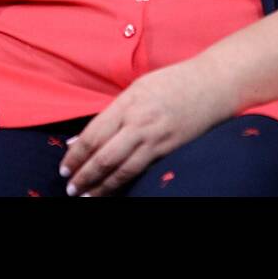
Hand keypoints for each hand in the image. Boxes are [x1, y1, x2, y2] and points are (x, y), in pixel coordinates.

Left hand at [58, 58, 236, 196]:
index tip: (64, 168)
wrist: (212, 83)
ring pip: (122, 169)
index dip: (76, 155)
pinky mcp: (169, 150)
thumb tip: (83, 140)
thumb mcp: (137, 89)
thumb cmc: (173, 82)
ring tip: (87, 196)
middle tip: (71, 189)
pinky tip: (114, 189)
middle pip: (103, 156)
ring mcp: (155, 138)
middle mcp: (139, 122)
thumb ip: (111, 113)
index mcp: (127, 103)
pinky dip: (124, 183)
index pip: (93, 134)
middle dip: (84, 175)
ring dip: (102, 186)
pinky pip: (141, 170)